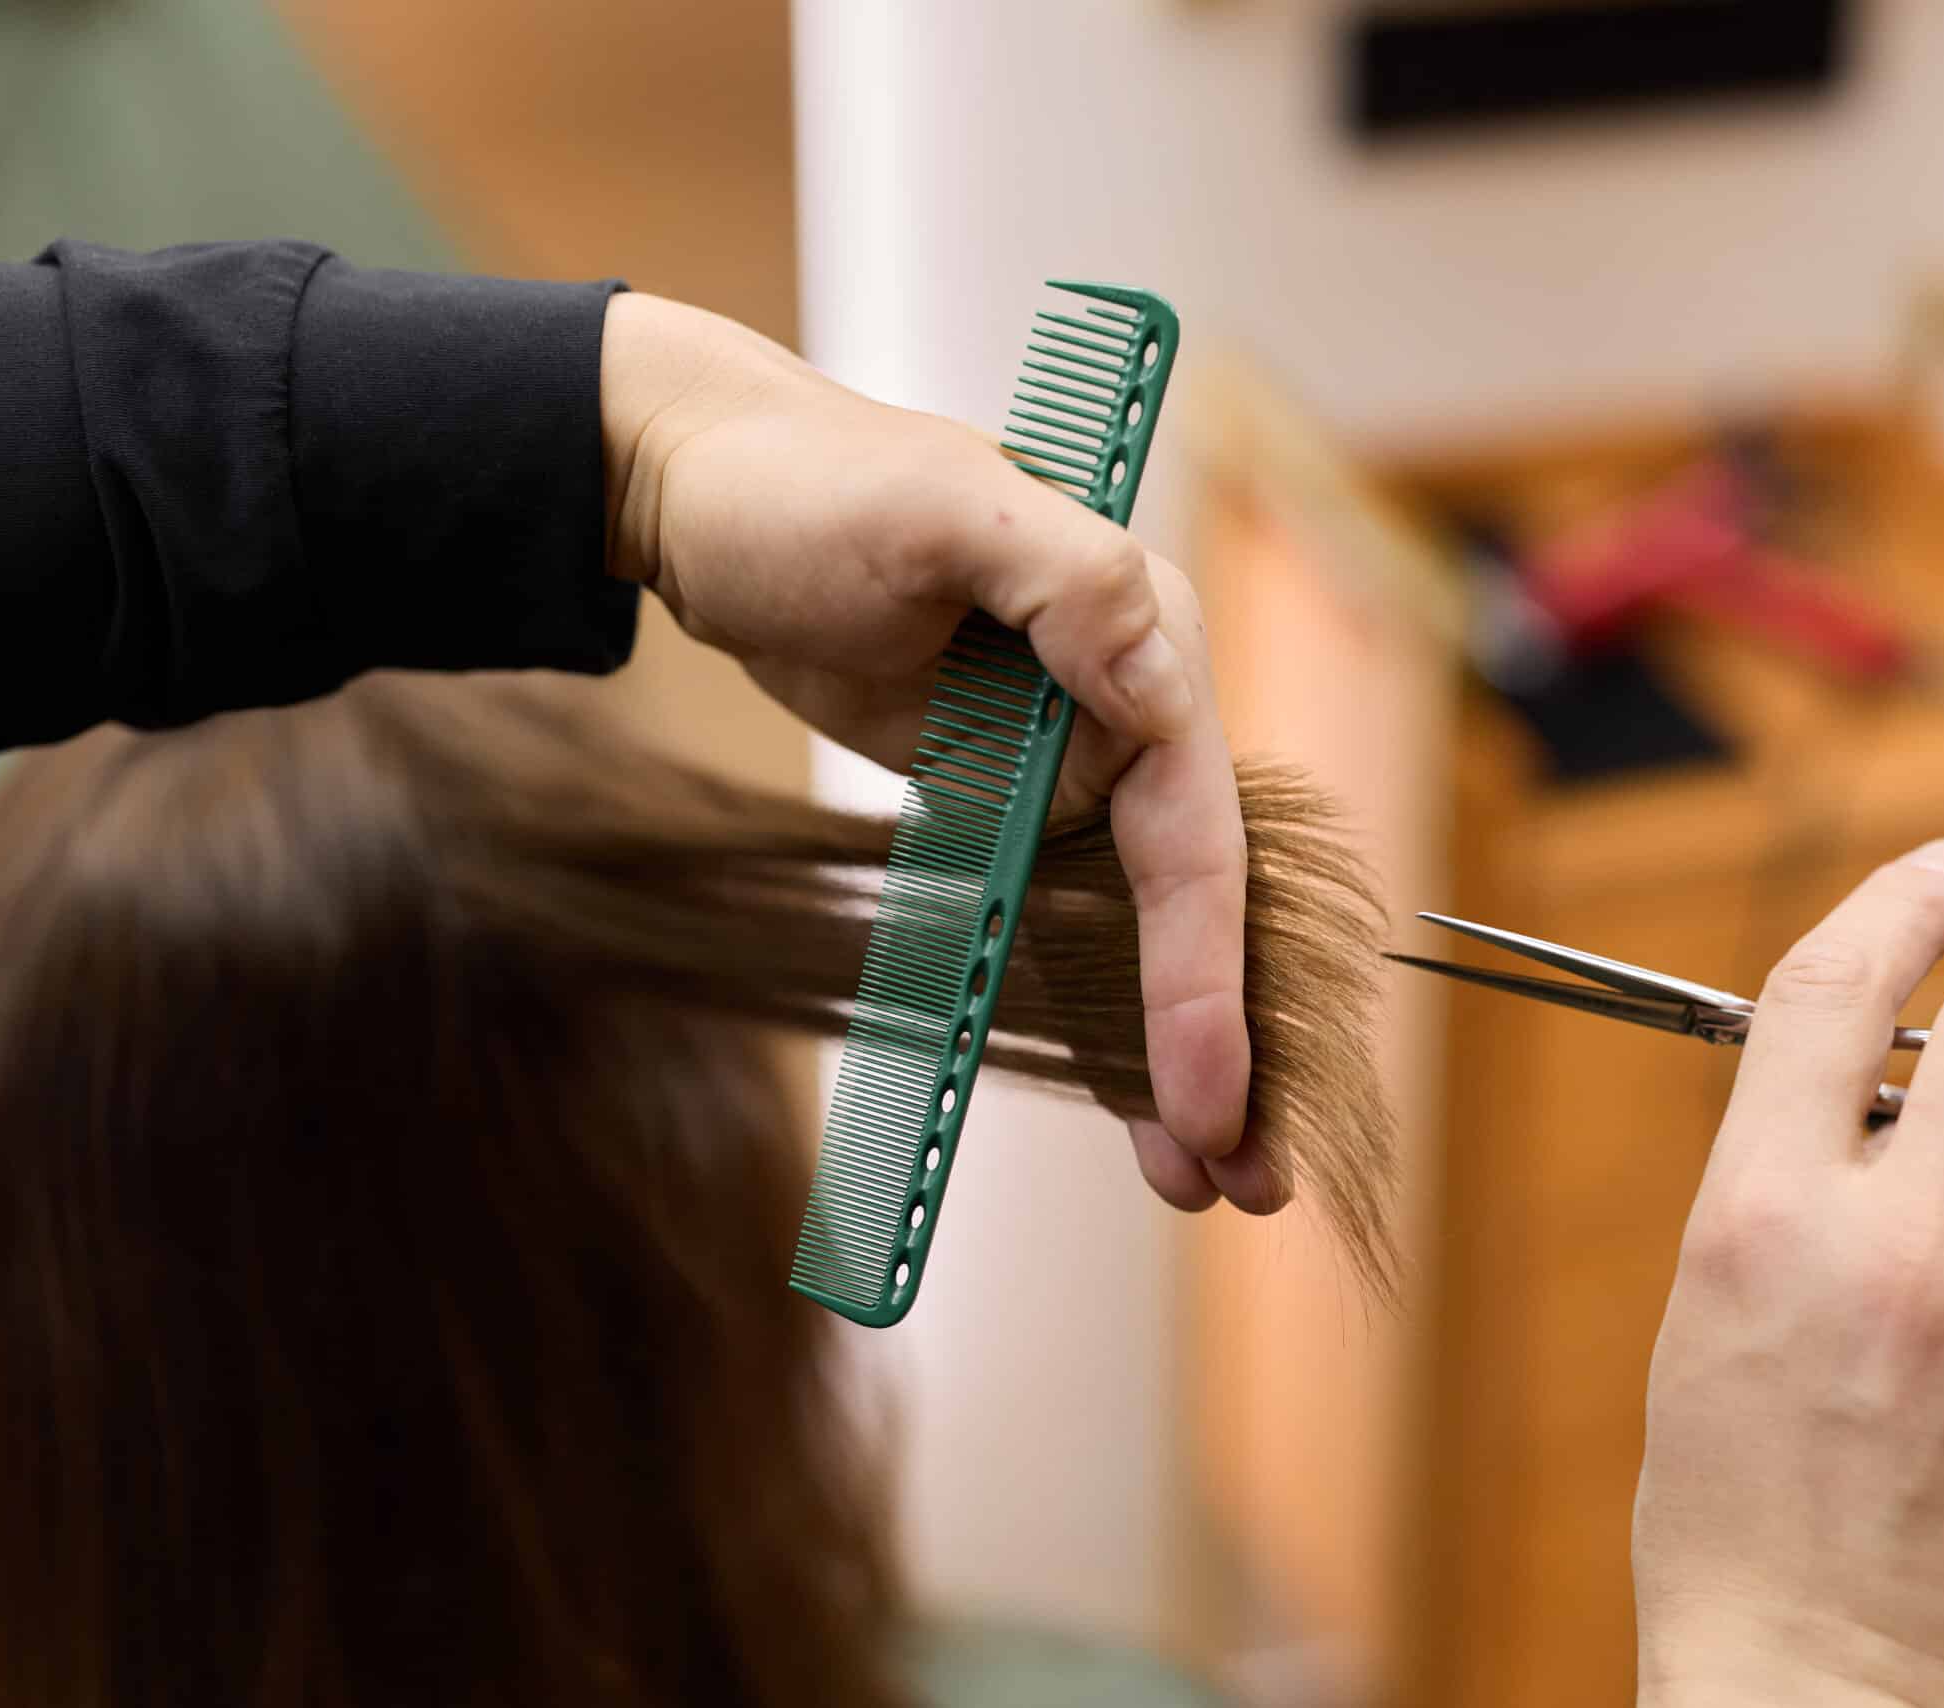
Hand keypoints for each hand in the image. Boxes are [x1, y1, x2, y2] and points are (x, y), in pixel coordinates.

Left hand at [594, 293, 1273, 1213]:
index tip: (1209, 1085)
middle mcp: (1122, 707)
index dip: (1207, 969)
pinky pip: (1051, 924)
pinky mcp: (995, 799)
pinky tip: (1115, 1102)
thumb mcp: (941, 509)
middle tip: (1248, 1177)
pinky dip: (1083, 1012)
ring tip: (1199, 1179)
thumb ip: (1069, 579)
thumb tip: (1156, 663)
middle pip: (1191, 900)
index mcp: (1140, 636)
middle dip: (1224, 1039)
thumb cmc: (806, 483)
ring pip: (1131, 932)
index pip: (1196, 828)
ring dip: (1165, 1052)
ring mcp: (1061, 761)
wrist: (695, 492)